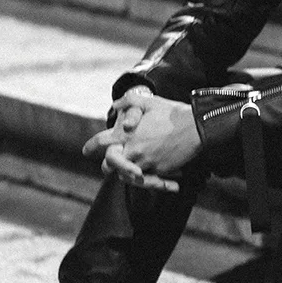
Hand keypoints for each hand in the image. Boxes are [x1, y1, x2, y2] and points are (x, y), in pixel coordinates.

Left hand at [82, 92, 200, 190]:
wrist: (196, 127)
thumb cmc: (173, 113)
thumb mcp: (150, 102)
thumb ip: (129, 102)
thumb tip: (114, 105)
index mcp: (127, 133)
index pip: (101, 142)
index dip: (91, 146)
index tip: (85, 150)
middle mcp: (132, 150)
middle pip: (109, 166)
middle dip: (108, 166)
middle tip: (106, 167)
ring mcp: (145, 162)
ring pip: (127, 175)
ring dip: (128, 174)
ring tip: (132, 172)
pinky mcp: (159, 171)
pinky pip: (148, 180)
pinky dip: (151, 180)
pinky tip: (155, 177)